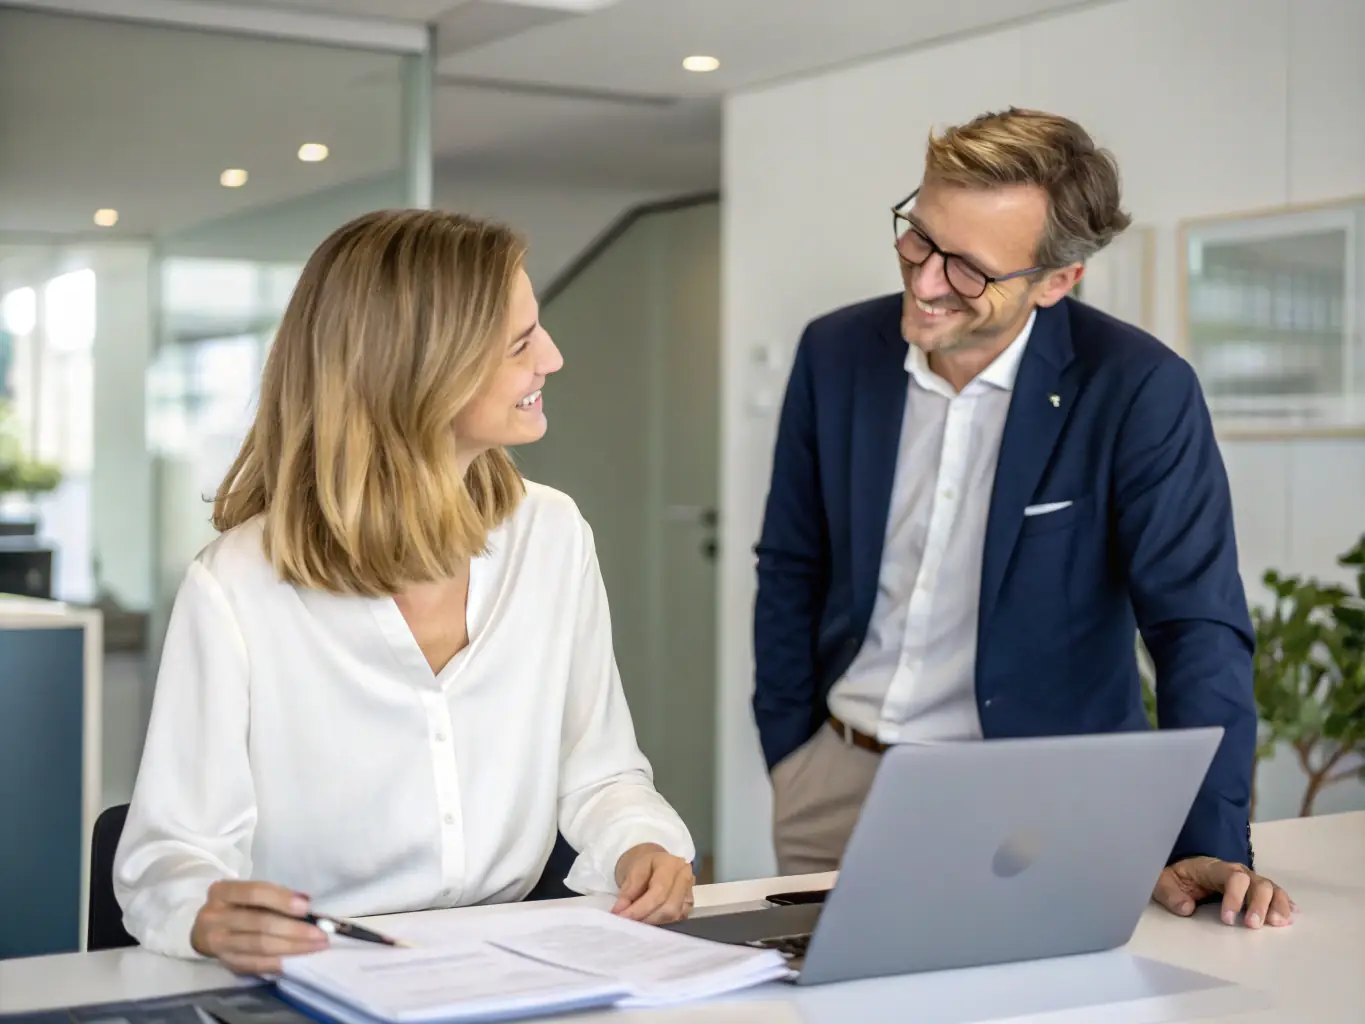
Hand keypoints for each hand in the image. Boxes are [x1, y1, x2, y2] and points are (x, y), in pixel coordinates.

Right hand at [190, 880, 329, 974]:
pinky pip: (255, 965)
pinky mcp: (225, 963)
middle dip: (294, 929)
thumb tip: (305, 904)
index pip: (254, 893)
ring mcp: (217, 944)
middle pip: (259, 924)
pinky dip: (278, 962)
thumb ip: (272, 896)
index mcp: (221, 892)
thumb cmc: (235, 905)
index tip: (307, 907)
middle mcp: (214, 918)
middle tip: (321, 933)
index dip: (281, 899)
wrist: (204, 929)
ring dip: (292, 947)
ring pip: (260, 947)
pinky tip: (296, 960)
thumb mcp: (246, 893)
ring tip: (316, 946)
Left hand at [611, 843, 694, 923]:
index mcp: (671, 864)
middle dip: (646, 917)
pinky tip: (647, 918)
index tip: (623, 917)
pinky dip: (659, 922)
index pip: (659, 890)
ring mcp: (690, 892)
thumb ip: (628, 891)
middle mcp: (685, 877)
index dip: (641, 907)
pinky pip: (676, 919)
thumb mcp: (631, 872)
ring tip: (636, 919)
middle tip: (627, 921)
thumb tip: (621, 910)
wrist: (653, 865)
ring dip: (652, 921)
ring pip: (673, 915)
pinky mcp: (688, 905)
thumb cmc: (643, 866)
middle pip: (669, 907)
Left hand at [1153, 857, 1294, 928]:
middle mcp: (1237, 872)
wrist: (1184, 871)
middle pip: (1257, 882)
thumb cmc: (1176, 877)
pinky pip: (1275, 894)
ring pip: (1270, 888)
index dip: (1234, 897)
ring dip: (1277, 905)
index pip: (1232, 877)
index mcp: (1214, 868)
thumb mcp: (1163, 882)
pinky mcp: (1255, 890)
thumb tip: (1186, 908)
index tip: (1227, 919)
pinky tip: (1291, 915)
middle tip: (1252, 926)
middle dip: (1258, 904)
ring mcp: (1249, 880)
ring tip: (1278, 923)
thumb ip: (1170, 894)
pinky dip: (1284, 903)